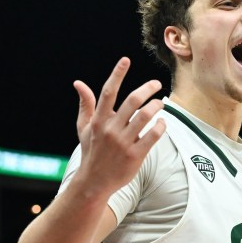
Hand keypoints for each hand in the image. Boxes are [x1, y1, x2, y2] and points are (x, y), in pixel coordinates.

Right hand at [71, 57, 166, 197]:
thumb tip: (78, 83)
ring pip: (145, 116)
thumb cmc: (91, 152)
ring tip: (160, 103)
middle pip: (132, 101)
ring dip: (156, 106)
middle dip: (148, 88)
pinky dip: (161, 126)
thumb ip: (85, 105)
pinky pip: (153, 135)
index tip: (125, 60)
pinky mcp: (135, 155)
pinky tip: (162, 123)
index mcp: (98, 120)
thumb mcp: (84, 128)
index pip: (107, 92)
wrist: (94, 182)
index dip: (117, 74)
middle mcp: (110, 129)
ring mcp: (123, 142)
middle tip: (156, 84)